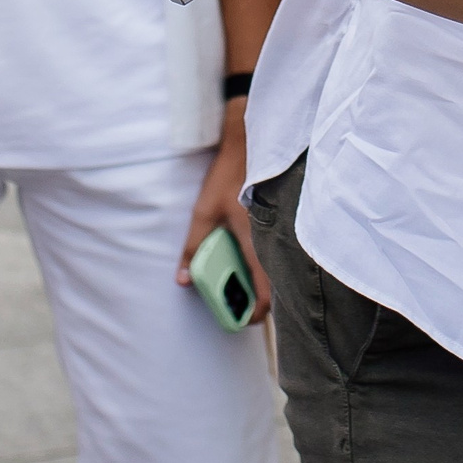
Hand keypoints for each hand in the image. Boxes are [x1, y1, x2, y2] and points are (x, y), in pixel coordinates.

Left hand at [177, 101, 272, 323]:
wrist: (251, 143)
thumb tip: (183, 279)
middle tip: (235, 301)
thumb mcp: (203, 212)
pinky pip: (273, 252)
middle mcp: (272, 242)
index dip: (254, 314)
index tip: (240, 319)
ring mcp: (278, 232)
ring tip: (236, 278)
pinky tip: (243, 253)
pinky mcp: (278, 222)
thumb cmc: (228, 176)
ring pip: (274, 270)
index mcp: (255, 246)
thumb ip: (193, 247)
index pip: (264, 295)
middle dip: (255, 299)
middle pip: (272, 287)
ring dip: (258, 281)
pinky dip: (260, 262)